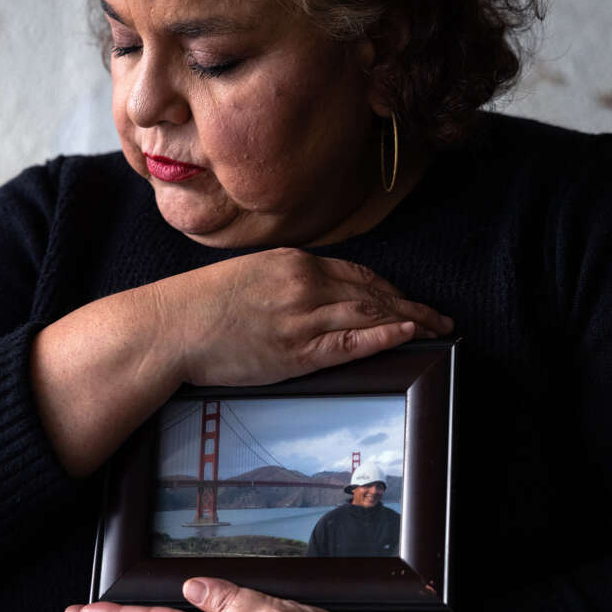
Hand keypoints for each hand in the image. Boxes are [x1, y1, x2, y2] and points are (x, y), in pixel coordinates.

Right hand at [153, 248, 452, 386]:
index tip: (408, 300)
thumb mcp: (247, 276)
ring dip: (409, 321)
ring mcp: (301, 316)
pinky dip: (383, 336)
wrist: (170, 327)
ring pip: (369, 315)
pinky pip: (350, 342)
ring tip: (436, 330)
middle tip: (440, 318)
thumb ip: (284, 282)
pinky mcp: (295, 350)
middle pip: (372, 293)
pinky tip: (408, 334)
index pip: (356, 273)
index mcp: (292, 262)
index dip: (389, 289)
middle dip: (411, 306)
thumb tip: (309, 296)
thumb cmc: (198, 305)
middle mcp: (303, 283)